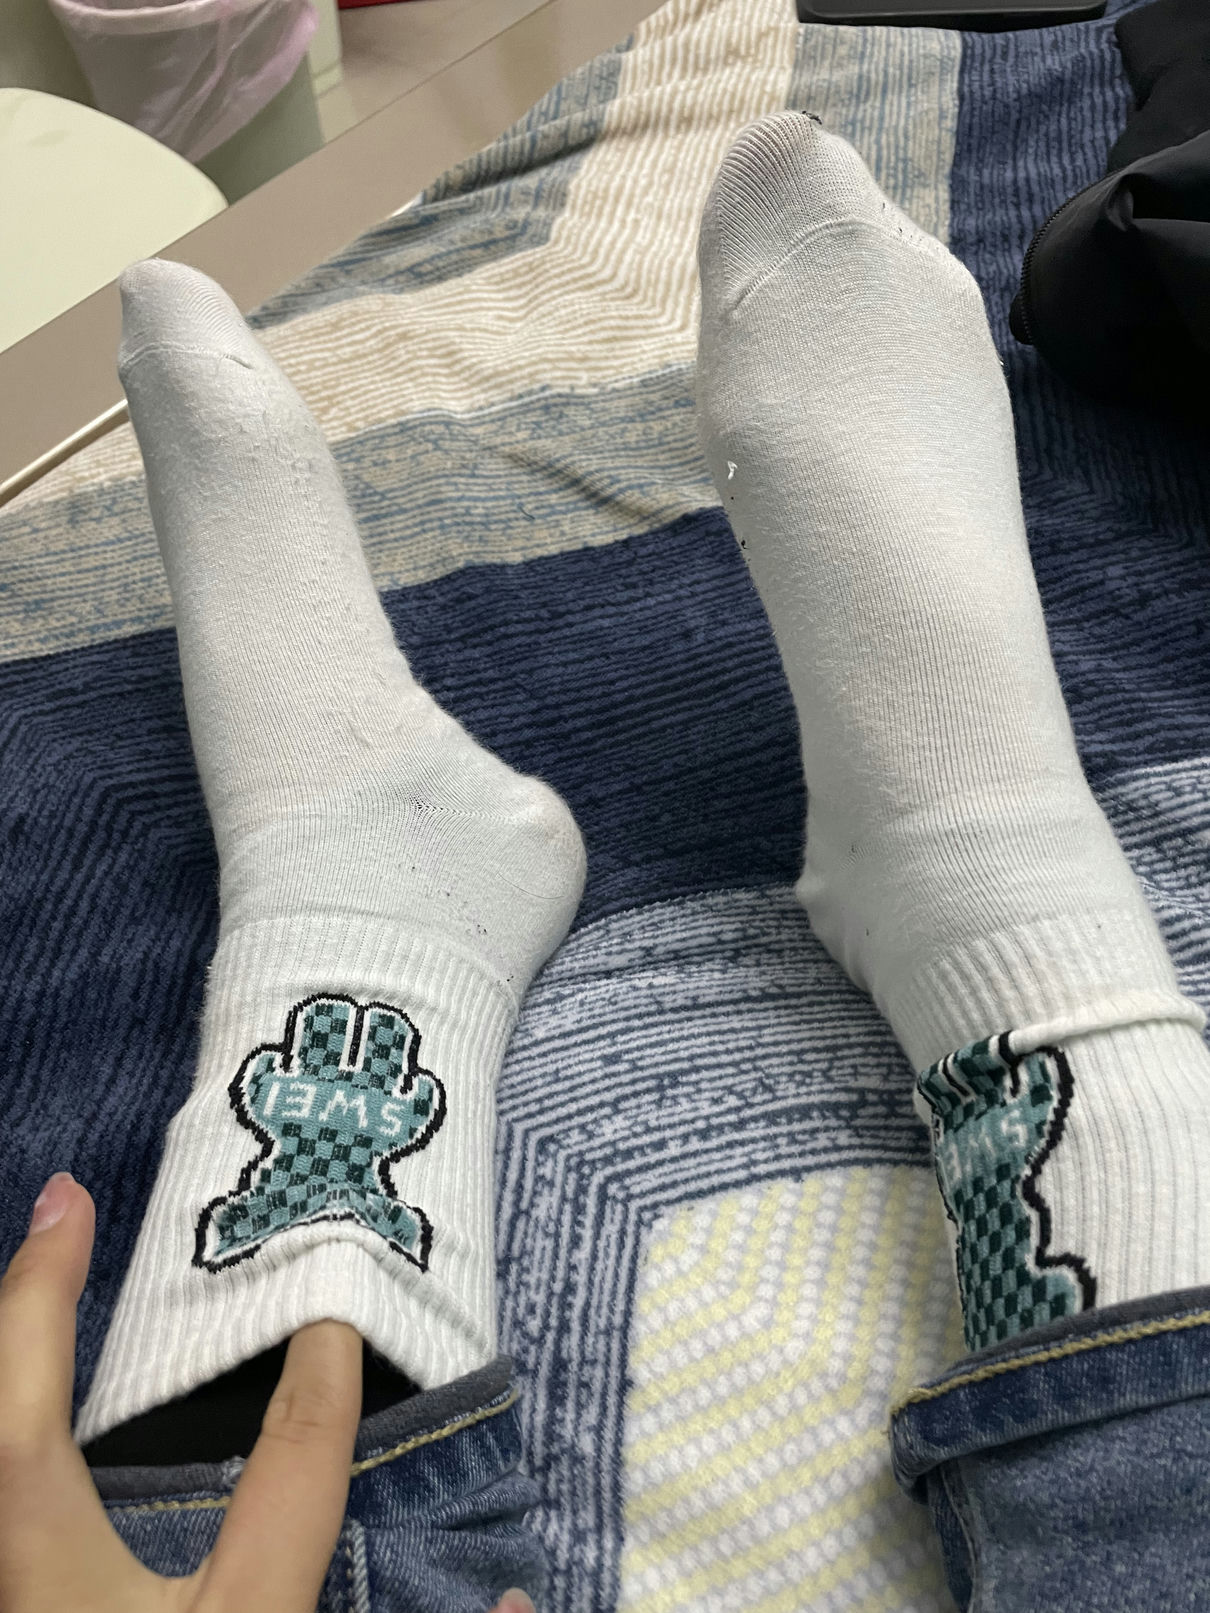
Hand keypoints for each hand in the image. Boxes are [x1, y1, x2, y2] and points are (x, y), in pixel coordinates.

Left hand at [0, 1173, 533, 1612]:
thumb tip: (526, 1605)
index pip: (283, 1498)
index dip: (321, 1405)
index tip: (336, 1325)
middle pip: (14, 1450)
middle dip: (32, 1310)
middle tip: (64, 1195)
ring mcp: (19, 1609)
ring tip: (25, 1268)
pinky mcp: (10, 1604)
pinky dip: (0, 1436)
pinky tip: (13, 1404)